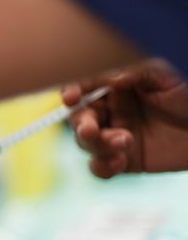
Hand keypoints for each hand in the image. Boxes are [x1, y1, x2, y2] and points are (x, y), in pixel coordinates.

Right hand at [63, 59, 187, 177]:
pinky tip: (119, 162)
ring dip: (97, 145)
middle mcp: (111, 111)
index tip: (72, 98)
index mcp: (116, 86)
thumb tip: (112, 80)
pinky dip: (102, 167)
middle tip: (92, 131)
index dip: (72, 92)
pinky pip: (100, 167)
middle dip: (81, 125)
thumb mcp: (166, 75)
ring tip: (126, 143)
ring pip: (86, 144)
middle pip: (79, 118)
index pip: (84, 87)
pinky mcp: (125, 161)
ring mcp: (115, 136)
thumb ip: (137, 72)